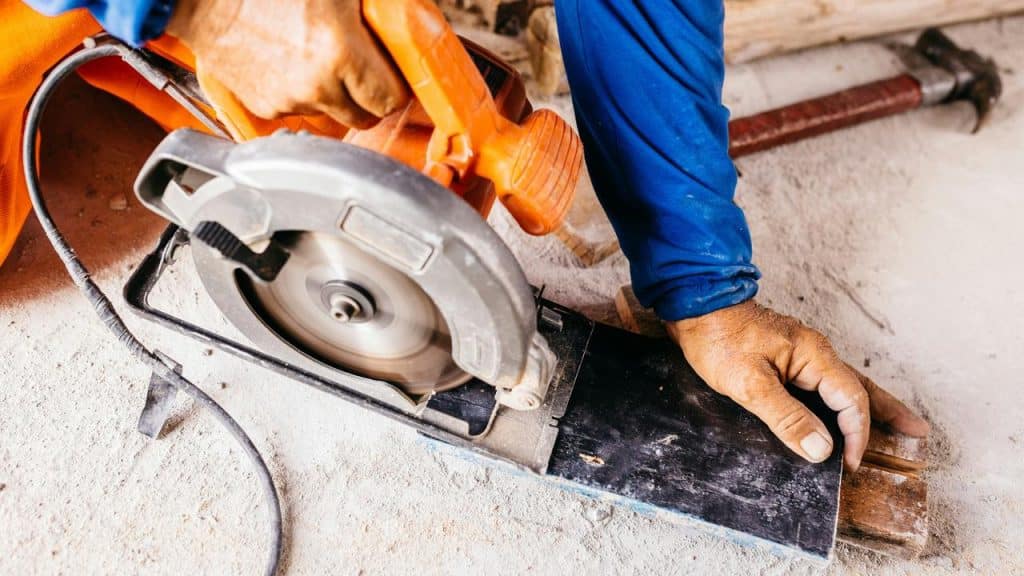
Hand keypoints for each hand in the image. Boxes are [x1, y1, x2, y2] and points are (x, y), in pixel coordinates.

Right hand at [167, 0, 408, 127]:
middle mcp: (317, 85)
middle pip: (365, 116)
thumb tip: (400, 15)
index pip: (390, 99)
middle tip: (362, 72)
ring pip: (332, 115)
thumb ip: (375, 6)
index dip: (394, 87)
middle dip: (368, 97)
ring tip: (320, 60)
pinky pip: (300, 111)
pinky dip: (302, 95)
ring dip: (334, 95)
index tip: (390, 78)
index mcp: (341, 53)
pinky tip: (292, 65)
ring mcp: (290, 101)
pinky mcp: (266, 109)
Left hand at [667, 300, 928, 469]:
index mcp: (813, 356)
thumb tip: (822, 449)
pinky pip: (822, 382)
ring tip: (894, 423)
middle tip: (918, 432)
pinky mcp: (785, 358)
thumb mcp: (750, 383)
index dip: (856, 434)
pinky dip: (837, 399)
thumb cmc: (718, 339)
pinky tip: (836, 409)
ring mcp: (801, 354)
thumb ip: (786, 416)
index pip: (850, 401)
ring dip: (867, 406)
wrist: (693, 305)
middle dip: (888, 412)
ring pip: (843, 384)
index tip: (851, 464)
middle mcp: (814, 353)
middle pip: (860, 388)